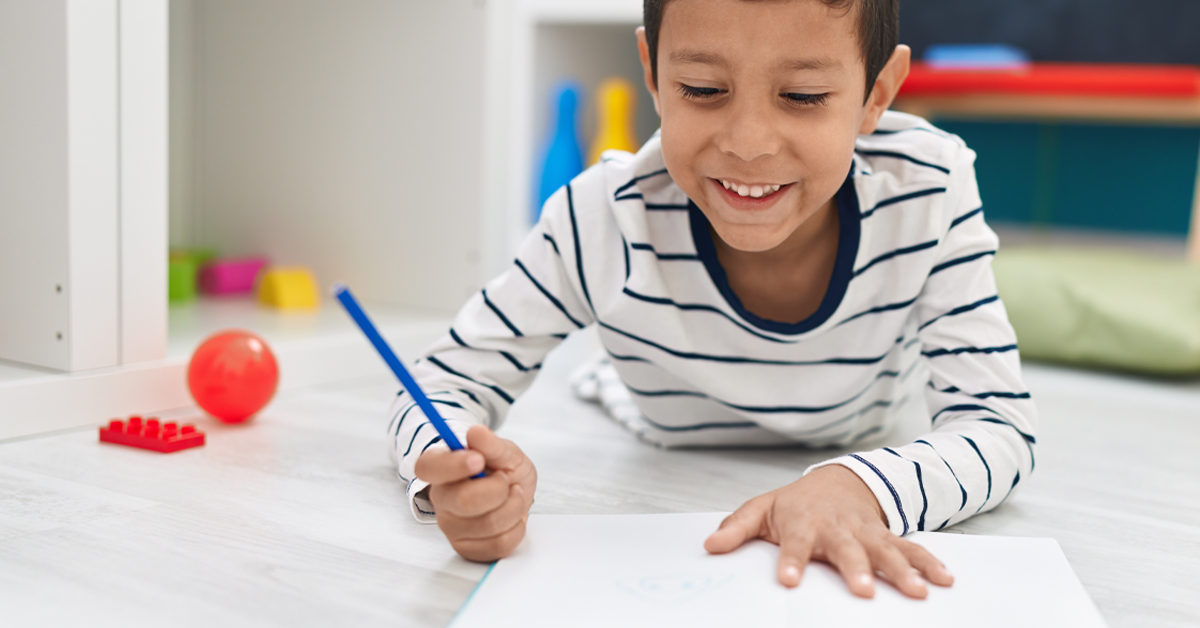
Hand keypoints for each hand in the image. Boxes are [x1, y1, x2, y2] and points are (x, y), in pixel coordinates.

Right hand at [414, 425, 536, 561]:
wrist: (514, 493)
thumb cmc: (502, 469)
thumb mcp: (504, 451)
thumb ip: (491, 444)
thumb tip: (475, 432)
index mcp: (440, 469)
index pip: (428, 468)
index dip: (453, 465)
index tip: (478, 459)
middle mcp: (441, 499)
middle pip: (464, 500)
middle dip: (498, 489)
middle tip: (505, 479)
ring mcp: (452, 527)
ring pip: (488, 525)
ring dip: (514, 507)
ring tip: (513, 495)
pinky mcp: (468, 548)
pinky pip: (499, 544)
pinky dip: (516, 528)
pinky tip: (513, 516)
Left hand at [704, 464, 952, 597]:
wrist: (837, 482)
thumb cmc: (795, 504)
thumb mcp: (761, 510)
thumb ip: (737, 529)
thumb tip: (710, 546)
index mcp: (803, 523)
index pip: (794, 544)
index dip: (792, 561)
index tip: (790, 581)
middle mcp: (838, 528)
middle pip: (847, 550)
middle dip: (856, 569)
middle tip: (862, 591)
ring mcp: (866, 533)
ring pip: (886, 551)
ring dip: (902, 570)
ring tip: (917, 591)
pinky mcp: (887, 537)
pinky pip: (911, 550)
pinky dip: (930, 563)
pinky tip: (944, 580)